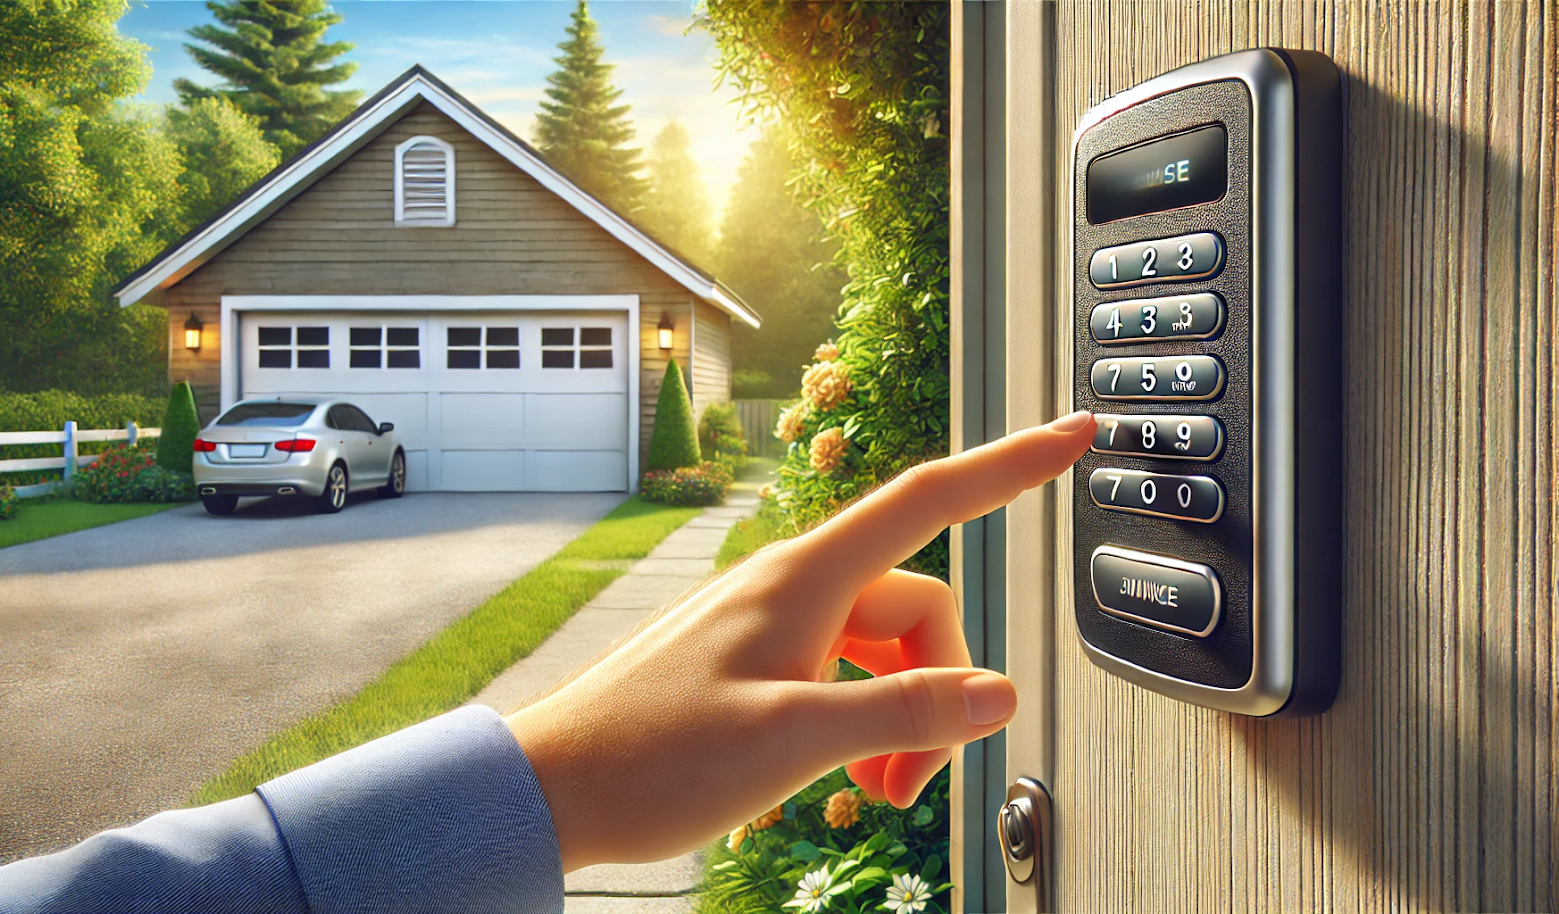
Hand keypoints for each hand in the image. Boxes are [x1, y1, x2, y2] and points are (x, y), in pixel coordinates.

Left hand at [505, 410, 1095, 870]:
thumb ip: (904, 713)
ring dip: (901, 719)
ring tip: (871, 792)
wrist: (556, 787)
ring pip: (887, 648)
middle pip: (920, 606)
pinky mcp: (762, 662)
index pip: (930, 497)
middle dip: (938, 691)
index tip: (1072, 433)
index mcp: (806, 578)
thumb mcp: (793, 740)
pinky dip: (865, 721)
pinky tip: (841, 776)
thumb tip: (997, 692)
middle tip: (904, 783)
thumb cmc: (650, 757)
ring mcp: (778, 625)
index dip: (1010, 463)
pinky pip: (846, 672)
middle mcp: (795, 587)